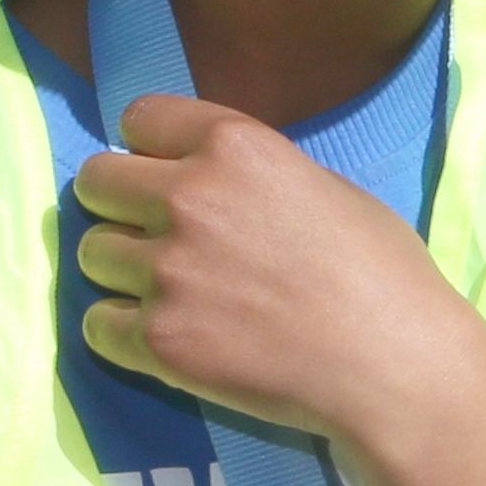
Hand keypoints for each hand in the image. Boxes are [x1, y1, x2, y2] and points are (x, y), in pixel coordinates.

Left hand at [73, 96, 467, 448]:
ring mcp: (167, 270)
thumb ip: (252, 174)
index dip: (147, 148)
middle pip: (96, 182)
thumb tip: (210, 179)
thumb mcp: (324, 185)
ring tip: (168, 293)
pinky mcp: (158, 339)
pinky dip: (122, 332)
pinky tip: (164, 336)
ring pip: (92, 253)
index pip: (138, 119)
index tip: (161, 174)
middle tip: (153, 236)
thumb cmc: (383, 273)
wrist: (394, 366)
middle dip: (118, 205)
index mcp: (232, 146)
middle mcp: (187, 196)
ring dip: (121, 271)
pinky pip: (97, 324)